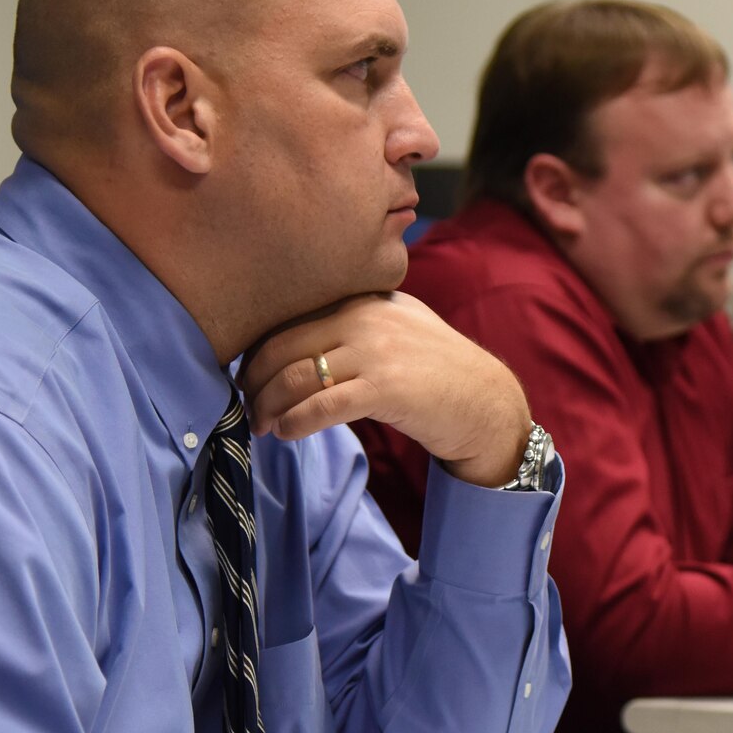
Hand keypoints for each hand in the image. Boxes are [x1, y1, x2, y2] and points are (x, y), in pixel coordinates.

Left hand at [239, 292, 532, 487]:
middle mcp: (365, 316)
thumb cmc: (438, 371)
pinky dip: (295, 422)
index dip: (258, 351)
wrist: (486, 401)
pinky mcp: (386, 387)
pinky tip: (285, 434)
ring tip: (260, 425)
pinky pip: (322, 406)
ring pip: (296, 377)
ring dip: (268, 407)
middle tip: (246, 406)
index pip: (290, 319)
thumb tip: (296, 341)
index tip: (247, 376)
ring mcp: (376, 350)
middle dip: (254, 382)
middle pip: (283, 347)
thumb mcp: (397, 325)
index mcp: (363, 298)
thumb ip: (354, 321)